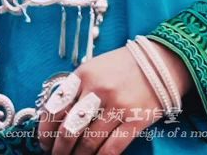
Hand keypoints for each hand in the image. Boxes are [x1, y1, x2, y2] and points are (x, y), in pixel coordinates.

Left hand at [36, 42, 192, 154]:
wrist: (162, 61)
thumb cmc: (123, 67)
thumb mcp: (95, 68)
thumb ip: (76, 90)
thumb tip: (55, 122)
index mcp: (84, 74)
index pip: (54, 108)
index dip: (45, 132)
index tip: (44, 143)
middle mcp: (98, 89)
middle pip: (68, 130)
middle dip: (58, 150)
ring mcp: (118, 105)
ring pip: (88, 143)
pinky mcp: (136, 120)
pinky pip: (111, 149)